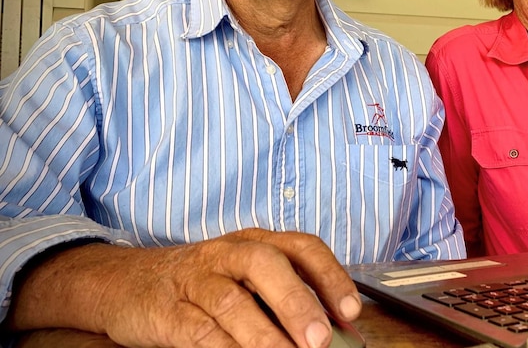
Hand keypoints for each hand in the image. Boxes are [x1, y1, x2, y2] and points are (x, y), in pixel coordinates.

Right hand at [8, 228, 361, 347]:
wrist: (124, 282)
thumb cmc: (201, 283)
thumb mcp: (244, 276)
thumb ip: (285, 295)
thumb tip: (336, 329)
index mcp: (255, 242)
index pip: (301, 247)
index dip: (330, 276)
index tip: (351, 311)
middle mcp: (227, 253)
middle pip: (266, 264)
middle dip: (296, 301)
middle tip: (318, 339)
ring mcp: (195, 280)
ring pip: (232, 301)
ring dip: (263, 334)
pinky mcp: (167, 312)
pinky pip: (198, 331)